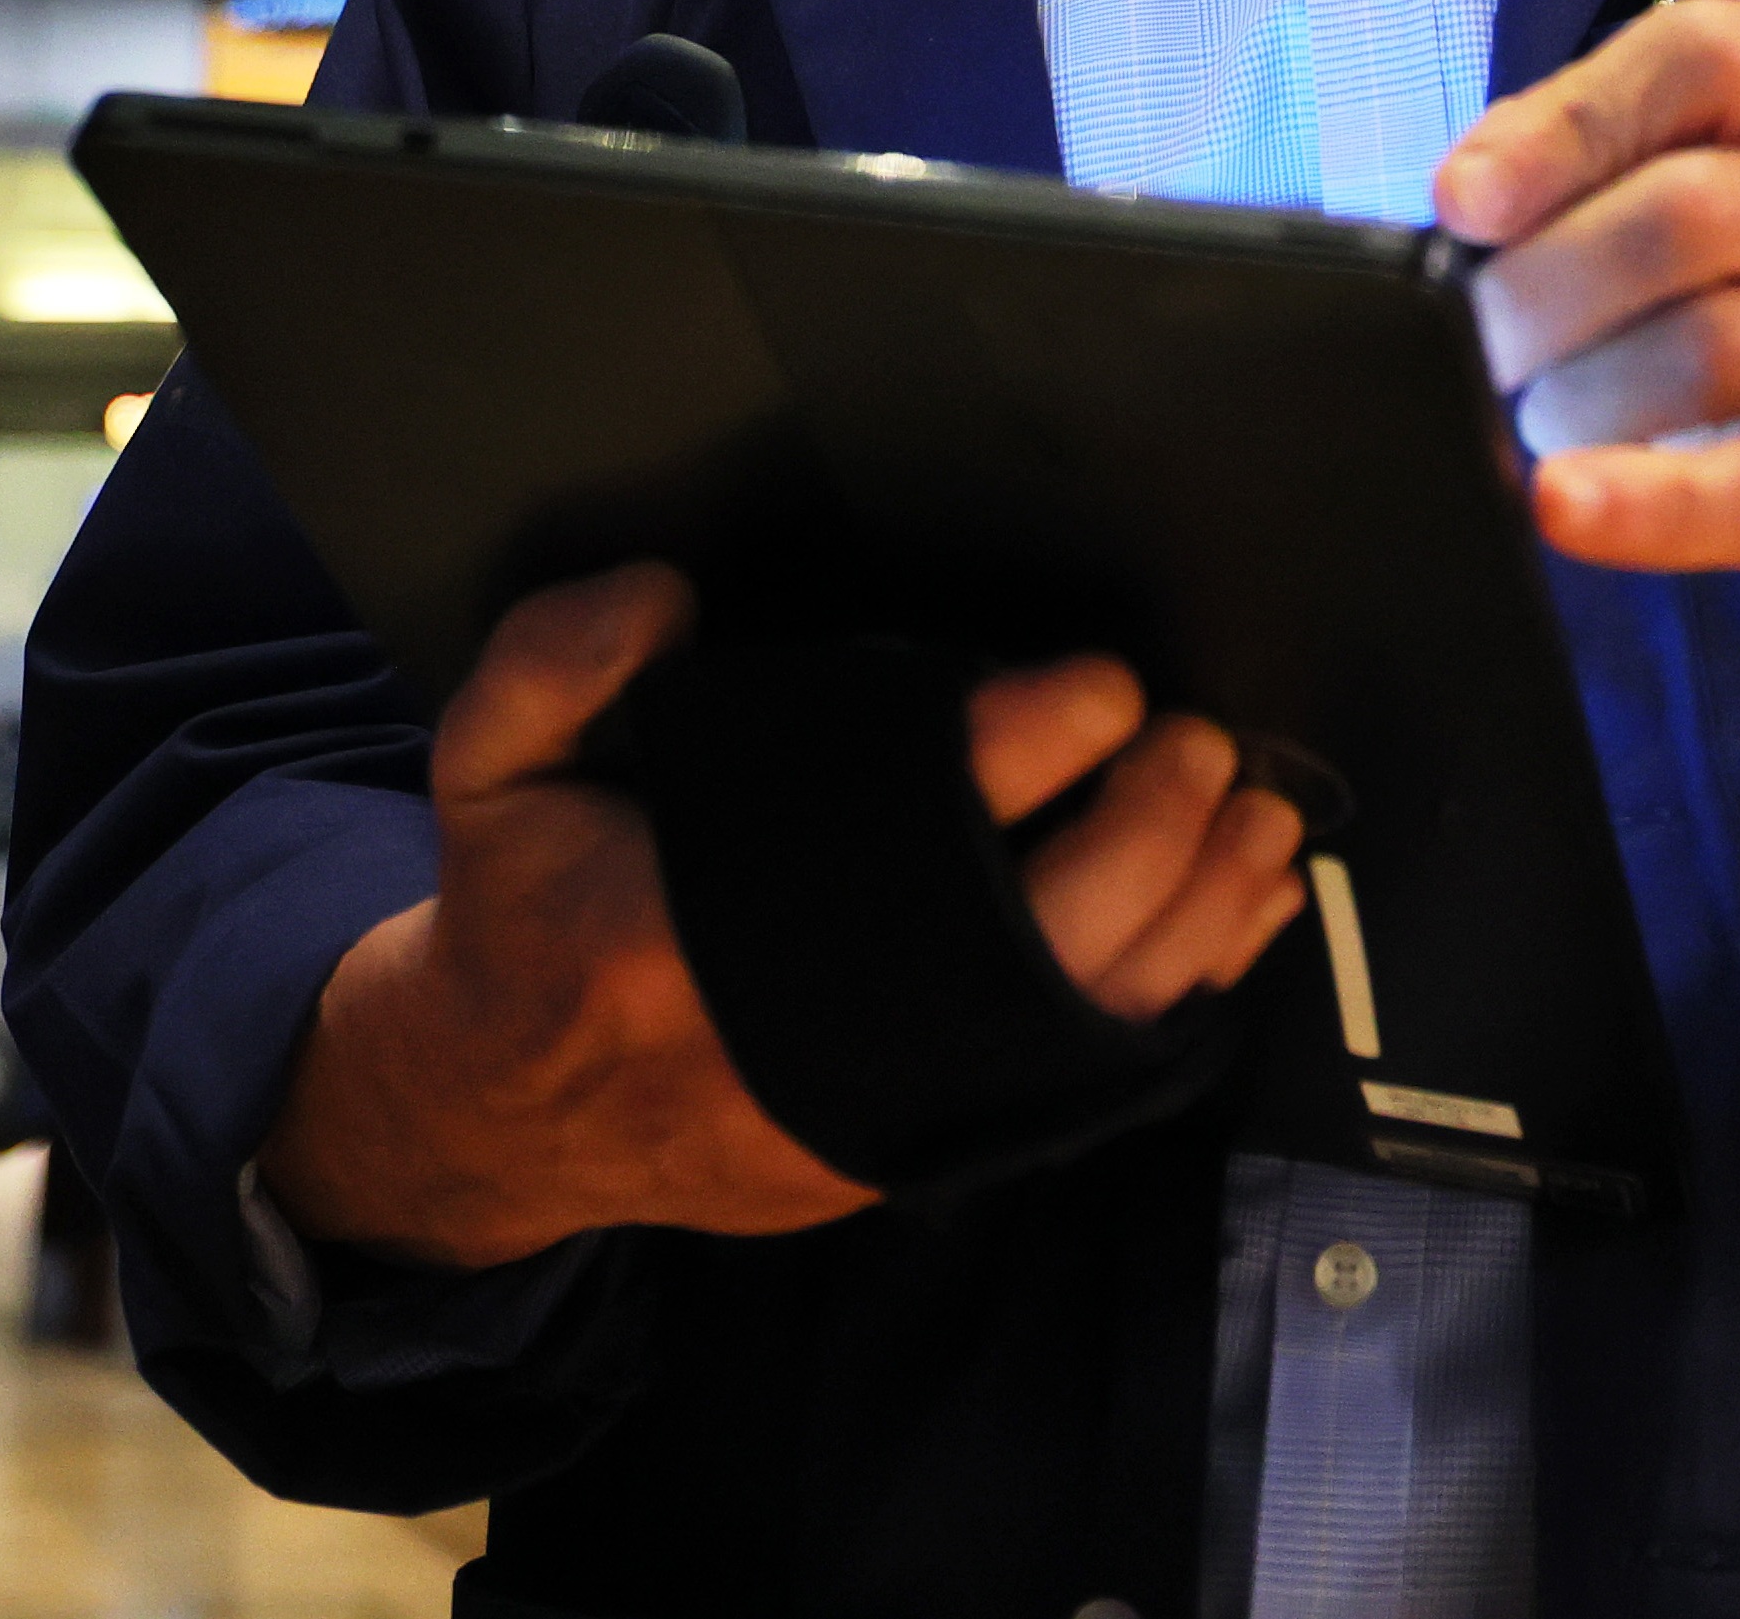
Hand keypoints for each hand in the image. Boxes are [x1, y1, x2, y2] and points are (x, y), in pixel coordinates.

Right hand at [255, 565, 1307, 1270]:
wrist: (513, 1111)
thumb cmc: (522, 913)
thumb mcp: (486, 769)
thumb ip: (552, 660)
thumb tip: (665, 595)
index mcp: (688, 936)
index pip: (899, 829)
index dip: (1018, 748)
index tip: (1100, 684)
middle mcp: (800, 1044)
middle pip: (1029, 941)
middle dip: (1137, 836)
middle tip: (1197, 740)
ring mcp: (872, 1111)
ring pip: (1076, 1023)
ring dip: (1187, 915)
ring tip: (1253, 815)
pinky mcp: (914, 1143)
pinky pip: (1078, 1073)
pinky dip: (1173, 990)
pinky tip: (1236, 915)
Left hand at [1436, 0, 1739, 684]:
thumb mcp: (1734, 226)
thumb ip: (1611, 170)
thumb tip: (1471, 194)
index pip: (1709, 55)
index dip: (1568, 123)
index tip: (1465, 205)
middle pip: (1691, 207)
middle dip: (1548, 282)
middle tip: (1486, 345)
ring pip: (1713, 344)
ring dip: (1584, 391)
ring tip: (1544, 419)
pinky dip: (1642, 503)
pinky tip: (1562, 504)